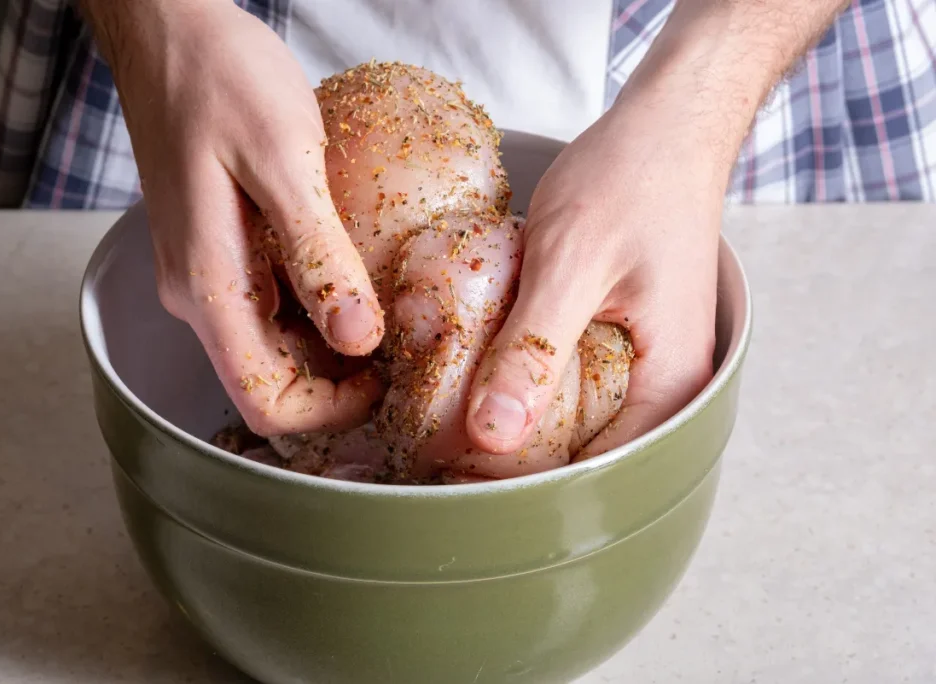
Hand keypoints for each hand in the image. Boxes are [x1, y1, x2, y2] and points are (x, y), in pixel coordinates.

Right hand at [85, 0, 384, 434]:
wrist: (169, 31)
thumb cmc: (220, 79)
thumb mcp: (283, 160)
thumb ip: (318, 255)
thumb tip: (358, 339)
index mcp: (206, 285)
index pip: (263, 401)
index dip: (329, 410)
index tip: (385, 382)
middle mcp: (197, 294)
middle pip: (269, 380)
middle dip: (338, 380)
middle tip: (402, 343)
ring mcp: (203, 273)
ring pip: (272, 346)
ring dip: (330, 344)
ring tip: (388, 306)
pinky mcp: (217, 249)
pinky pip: (269, 305)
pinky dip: (315, 306)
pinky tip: (352, 272)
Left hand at [464, 85, 728, 457]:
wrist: (667, 130)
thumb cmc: (632, 181)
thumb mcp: (570, 262)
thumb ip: (534, 349)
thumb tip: (493, 437)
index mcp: (669, 385)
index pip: (595, 475)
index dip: (523, 490)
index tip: (452, 483)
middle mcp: (667, 389)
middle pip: (588, 460)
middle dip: (516, 466)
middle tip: (439, 458)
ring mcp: (649, 366)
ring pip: (580, 427)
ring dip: (521, 428)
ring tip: (452, 426)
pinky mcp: (626, 342)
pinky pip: (581, 388)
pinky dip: (533, 388)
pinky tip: (488, 379)